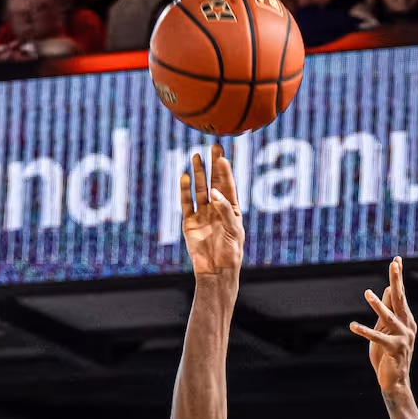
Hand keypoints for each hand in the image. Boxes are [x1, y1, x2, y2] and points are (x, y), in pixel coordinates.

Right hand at [180, 146, 244, 275]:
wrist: (216, 270)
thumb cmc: (231, 252)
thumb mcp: (233, 229)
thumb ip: (225, 209)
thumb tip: (214, 193)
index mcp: (231, 209)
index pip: (228, 186)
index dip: (225, 171)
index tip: (222, 156)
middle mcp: (217, 209)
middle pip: (214, 182)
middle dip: (213, 165)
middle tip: (212, 147)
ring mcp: (202, 214)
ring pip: (199, 189)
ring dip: (198, 173)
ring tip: (195, 156)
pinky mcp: (189, 222)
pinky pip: (186, 203)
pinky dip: (185, 190)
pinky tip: (184, 176)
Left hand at [348, 257, 416, 393]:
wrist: (395, 382)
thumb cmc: (388, 355)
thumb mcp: (386, 329)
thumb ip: (387, 310)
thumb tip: (387, 289)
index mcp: (405, 319)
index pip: (400, 294)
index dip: (398, 277)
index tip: (396, 259)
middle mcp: (407, 325)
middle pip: (400, 299)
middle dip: (396, 280)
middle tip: (394, 263)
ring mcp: (403, 338)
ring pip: (389, 317)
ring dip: (378, 305)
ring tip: (367, 293)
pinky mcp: (393, 349)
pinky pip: (377, 338)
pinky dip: (364, 331)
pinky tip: (353, 325)